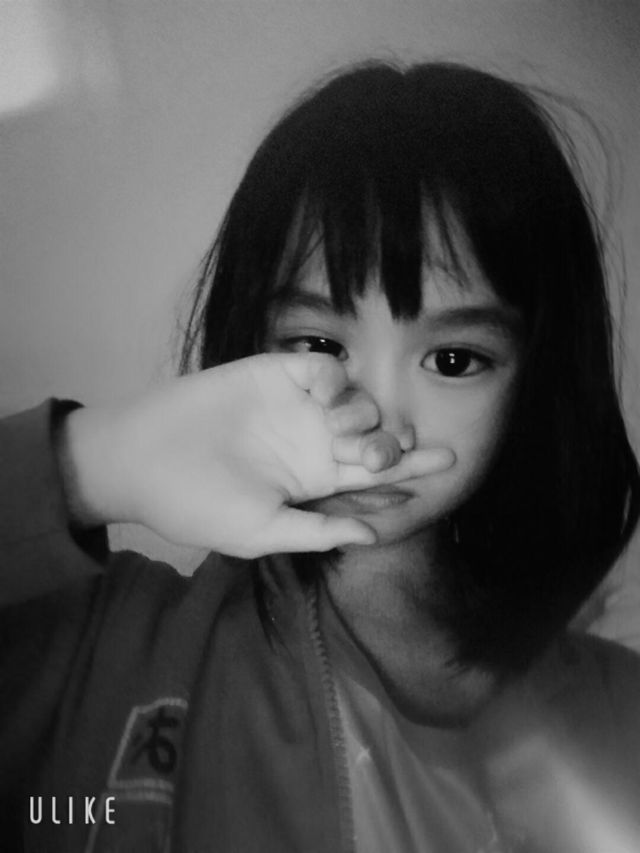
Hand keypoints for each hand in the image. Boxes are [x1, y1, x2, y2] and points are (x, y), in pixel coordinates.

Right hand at [63, 354, 453, 556]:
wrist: (142, 460)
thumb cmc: (196, 505)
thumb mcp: (261, 531)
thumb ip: (318, 531)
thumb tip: (375, 536)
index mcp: (313, 483)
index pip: (372, 479)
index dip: (408, 473)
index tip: (445, 468)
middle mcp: (312, 443)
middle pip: (376, 438)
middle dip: (404, 443)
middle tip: (417, 449)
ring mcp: (296, 408)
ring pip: (358, 404)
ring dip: (366, 416)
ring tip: (344, 434)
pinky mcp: (275, 375)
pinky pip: (324, 371)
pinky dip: (337, 380)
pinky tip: (328, 398)